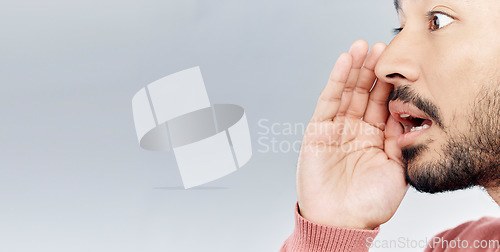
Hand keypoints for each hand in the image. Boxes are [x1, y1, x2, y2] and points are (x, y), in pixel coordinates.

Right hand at [296, 40, 408, 229]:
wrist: (342, 221)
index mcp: (374, 140)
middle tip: (381, 47)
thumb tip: (406, 113)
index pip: (382, 105)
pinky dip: (336, 80)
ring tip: (362, 47)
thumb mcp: (397, 170)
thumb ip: (400, 140)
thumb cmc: (369, 203)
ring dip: (354, 69)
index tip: (399, 65)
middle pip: (364, 94)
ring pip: (346, 92)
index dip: (389, 85)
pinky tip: (345, 62)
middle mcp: (355, 131)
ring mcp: (336, 129)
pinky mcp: (318, 130)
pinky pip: (328, 101)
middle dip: (372, 71)